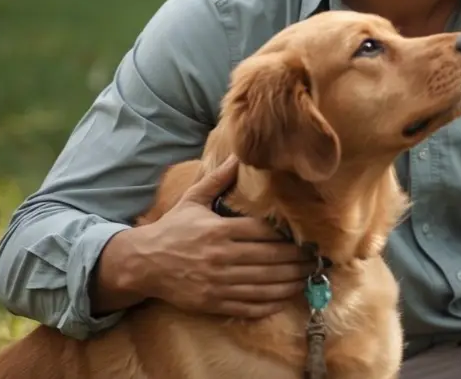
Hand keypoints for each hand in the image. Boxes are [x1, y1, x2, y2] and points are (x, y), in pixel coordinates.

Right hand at [96, 156, 315, 317]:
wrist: (142, 264)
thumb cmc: (172, 230)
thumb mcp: (192, 200)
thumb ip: (218, 179)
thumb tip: (238, 154)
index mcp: (219, 231)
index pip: (264, 233)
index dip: (290, 236)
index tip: (309, 236)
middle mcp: (221, 258)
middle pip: (271, 260)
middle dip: (299, 260)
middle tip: (318, 258)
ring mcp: (217, 283)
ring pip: (265, 285)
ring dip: (292, 282)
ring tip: (309, 276)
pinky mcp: (213, 303)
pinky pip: (249, 306)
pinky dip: (271, 303)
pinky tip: (286, 296)